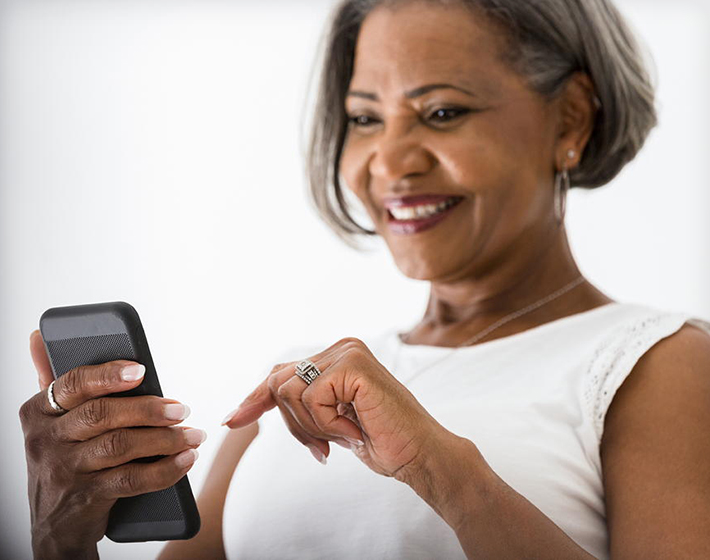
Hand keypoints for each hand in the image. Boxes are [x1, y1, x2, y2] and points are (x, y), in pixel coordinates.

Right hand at [21, 330, 205, 558]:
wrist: (54, 527)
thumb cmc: (62, 458)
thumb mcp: (48, 421)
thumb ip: (51, 379)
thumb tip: (39, 336)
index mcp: (38, 411)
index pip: (73, 384)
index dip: (108, 375)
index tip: (142, 371)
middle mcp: (46, 439)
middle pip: (102, 415)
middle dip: (148, 409)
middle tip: (183, 408)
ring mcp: (64, 470)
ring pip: (119, 446)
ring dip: (165, 439)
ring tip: (193, 435)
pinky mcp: (85, 498)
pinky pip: (130, 480)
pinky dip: (163, 470)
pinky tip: (185, 461)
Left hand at [222, 337, 449, 480]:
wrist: (419, 455)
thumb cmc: (381, 440)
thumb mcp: (331, 421)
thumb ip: (302, 404)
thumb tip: (252, 405)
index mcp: (337, 357)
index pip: (281, 373)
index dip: (254, 399)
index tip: (231, 421)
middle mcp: (341, 347)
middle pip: (279, 383)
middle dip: (293, 424)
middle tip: (323, 449)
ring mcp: (347, 352)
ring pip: (289, 392)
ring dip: (311, 428)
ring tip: (343, 438)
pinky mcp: (352, 365)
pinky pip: (312, 398)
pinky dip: (328, 425)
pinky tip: (355, 430)